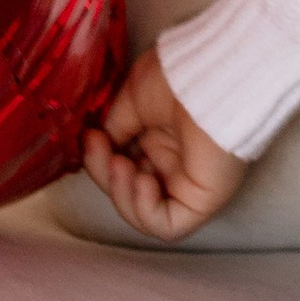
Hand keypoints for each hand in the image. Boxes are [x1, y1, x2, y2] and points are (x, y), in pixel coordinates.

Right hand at [80, 45, 248, 243]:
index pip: (122, 165)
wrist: (210, 75)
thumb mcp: (134, 98)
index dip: (100, 158)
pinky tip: (141, 180)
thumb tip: (102, 143)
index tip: (89, 137)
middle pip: (128, 190)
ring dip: (121, 193)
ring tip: (121, 164)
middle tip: (98, 147)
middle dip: (105, 174)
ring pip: (144, 213)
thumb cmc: (179, 77)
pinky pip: (168, 225)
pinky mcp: (202, 200)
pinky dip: (145, 210)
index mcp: (161, 138)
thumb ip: (117, 126)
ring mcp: (188, 183)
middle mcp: (174, 163)